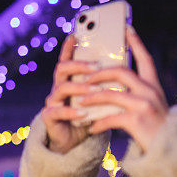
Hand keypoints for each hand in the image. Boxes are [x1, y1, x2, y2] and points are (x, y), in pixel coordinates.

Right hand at [40, 34, 100, 153]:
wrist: (74, 142)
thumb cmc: (89, 116)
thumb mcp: (98, 99)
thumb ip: (105, 85)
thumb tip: (127, 69)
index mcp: (71, 79)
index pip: (69, 58)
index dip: (70, 46)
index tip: (76, 34)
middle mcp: (59, 87)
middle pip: (63, 68)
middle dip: (80, 65)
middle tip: (97, 66)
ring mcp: (52, 101)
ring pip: (62, 88)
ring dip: (80, 88)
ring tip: (95, 90)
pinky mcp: (49, 117)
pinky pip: (57, 111)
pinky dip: (71, 112)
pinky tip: (84, 113)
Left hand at [77, 26, 168, 151]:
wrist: (173, 153)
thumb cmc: (160, 132)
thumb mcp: (154, 108)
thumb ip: (140, 96)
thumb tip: (115, 89)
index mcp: (155, 87)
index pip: (145, 59)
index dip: (136, 42)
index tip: (126, 28)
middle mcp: (151, 92)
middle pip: (121, 72)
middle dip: (99, 73)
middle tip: (86, 78)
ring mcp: (144, 105)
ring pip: (110, 93)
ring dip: (92, 97)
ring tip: (81, 102)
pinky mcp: (137, 121)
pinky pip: (110, 117)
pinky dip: (97, 122)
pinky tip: (91, 127)